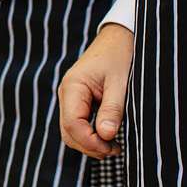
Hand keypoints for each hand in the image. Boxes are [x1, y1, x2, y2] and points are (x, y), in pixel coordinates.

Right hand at [58, 22, 132, 158]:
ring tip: (114, 146)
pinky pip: (78, 124)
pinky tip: (108, 136)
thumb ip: (112, 109)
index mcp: (73, 86)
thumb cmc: (120, 55)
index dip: (91, 142)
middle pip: (69, 132)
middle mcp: (66, 93)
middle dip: (90, 146)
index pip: (73, 125)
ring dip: (90, 143)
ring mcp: (70, 97)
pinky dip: (91, 134)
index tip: (113, 148)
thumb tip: (106, 136)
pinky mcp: (78, 100)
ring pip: (72, 131)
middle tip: (116, 150)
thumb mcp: (120, 82)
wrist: (119, 36)